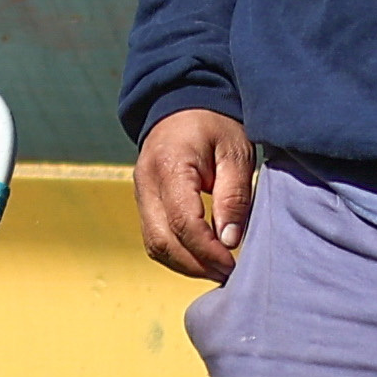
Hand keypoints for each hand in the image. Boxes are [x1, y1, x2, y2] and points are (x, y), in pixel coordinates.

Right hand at [133, 110, 254, 280]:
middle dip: (195, 265)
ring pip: (154, 245)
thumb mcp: (235, 152)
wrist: (182, 102)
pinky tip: (201, 257)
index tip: (232, 265)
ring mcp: (140, 193)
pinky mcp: (144, 201)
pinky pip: (154, 237)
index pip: (183, 223)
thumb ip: (233, 196)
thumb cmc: (214, 124)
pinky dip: (177, 253)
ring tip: (216, 269)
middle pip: (162, 241)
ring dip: (185, 264)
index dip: (208, 251)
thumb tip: (229, 241)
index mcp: (169, 166)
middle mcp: (146, 183)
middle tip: (227, 274)